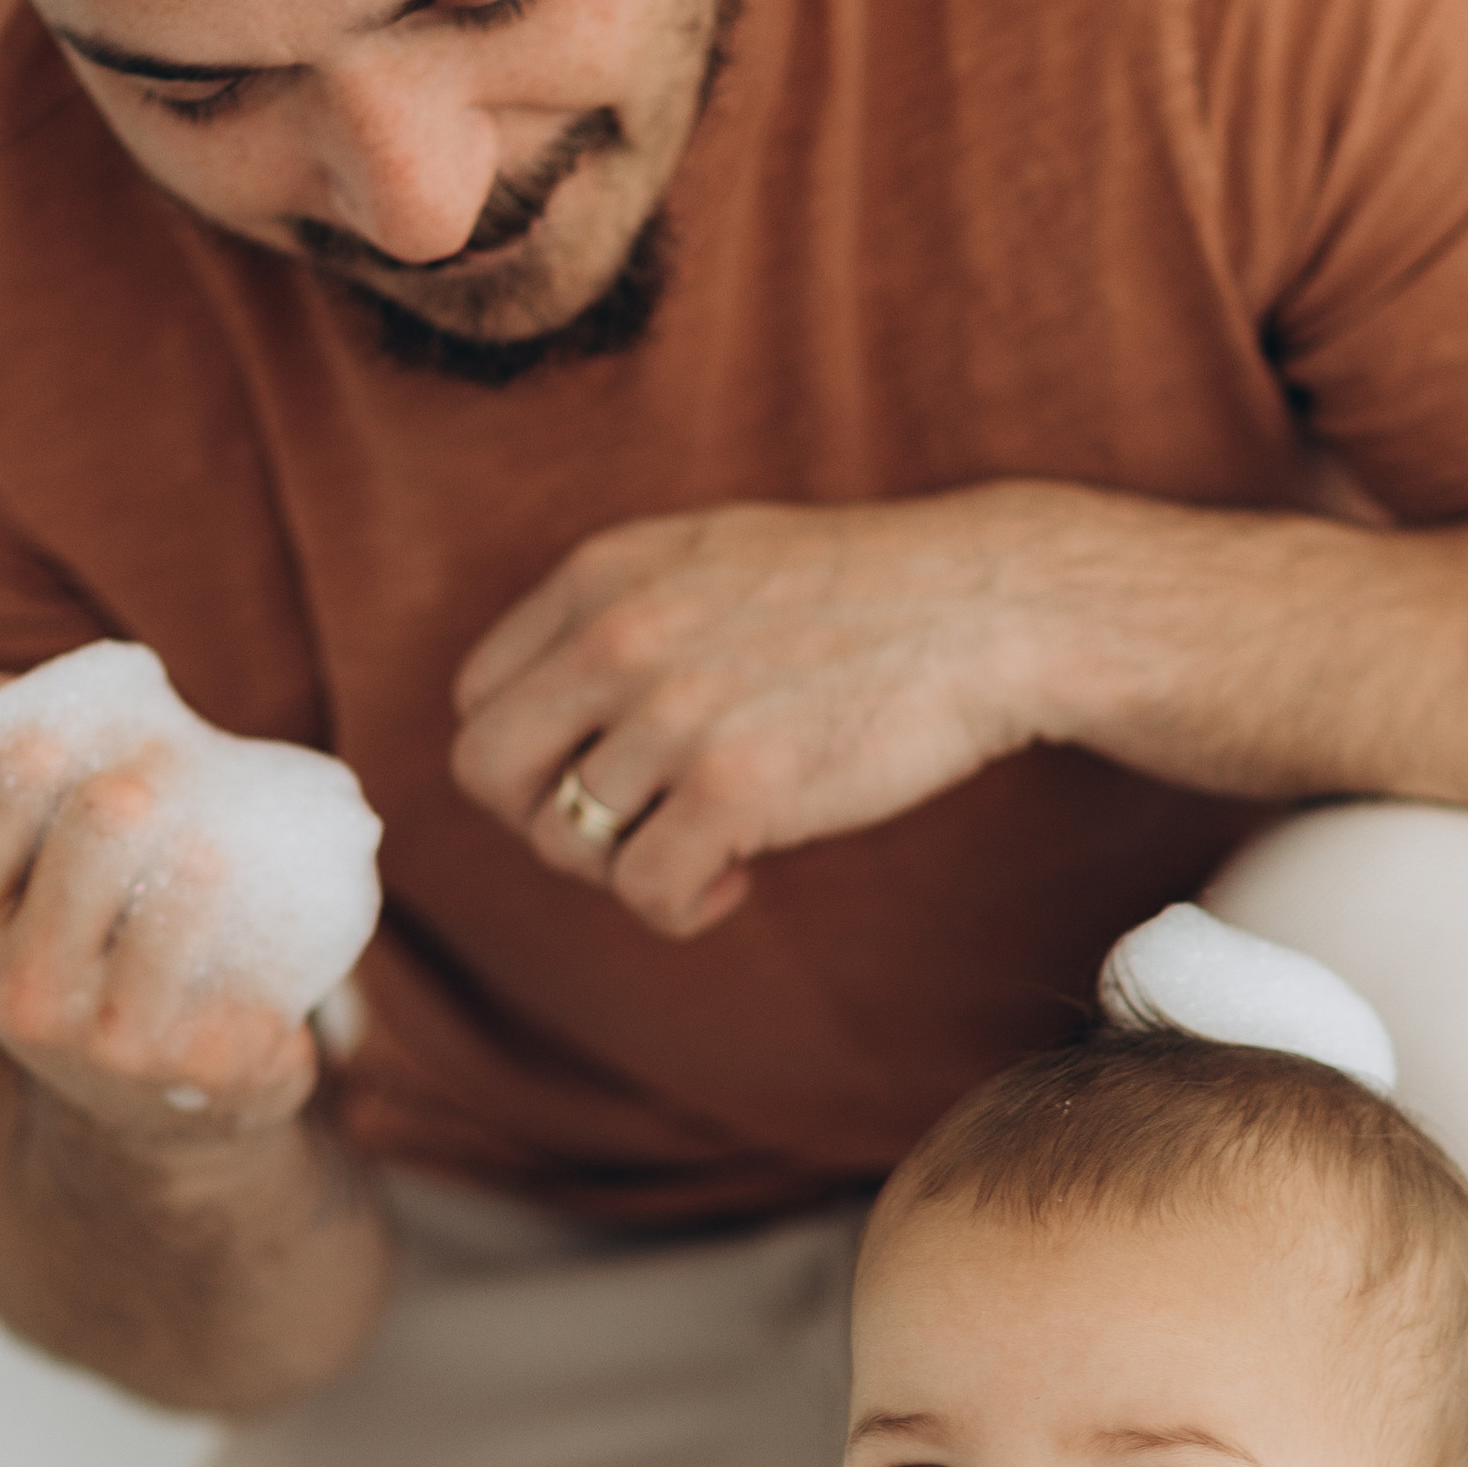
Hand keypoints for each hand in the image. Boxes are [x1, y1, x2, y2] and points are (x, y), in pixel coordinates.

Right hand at [0, 670, 319, 1149]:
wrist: (146, 1092)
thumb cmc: (69, 933)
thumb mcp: (4, 866)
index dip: (25, 760)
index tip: (63, 730)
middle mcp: (18, 997)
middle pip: (88, 851)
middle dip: (125, 799)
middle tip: (158, 773)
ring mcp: (110, 1045)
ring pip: (165, 933)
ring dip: (201, 874)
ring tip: (214, 847)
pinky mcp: (202, 1071)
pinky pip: (247, 997)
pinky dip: (268, 954)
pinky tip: (271, 925)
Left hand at [451, 484, 1088, 936]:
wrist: (989, 607)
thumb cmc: (862, 595)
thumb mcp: (711, 557)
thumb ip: (618, 613)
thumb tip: (548, 711)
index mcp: (601, 575)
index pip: (479, 696)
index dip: (529, 757)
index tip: (599, 773)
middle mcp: (618, 637)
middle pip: (488, 772)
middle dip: (543, 820)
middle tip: (626, 829)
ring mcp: (673, 714)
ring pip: (567, 844)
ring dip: (630, 866)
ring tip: (709, 845)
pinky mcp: (735, 789)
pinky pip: (644, 894)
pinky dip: (680, 909)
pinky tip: (735, 882)